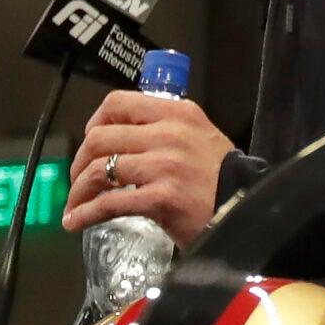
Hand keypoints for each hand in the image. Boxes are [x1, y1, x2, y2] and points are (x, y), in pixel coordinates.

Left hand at [59, 92, 235, 246]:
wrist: (249, 209)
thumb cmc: (223, 179)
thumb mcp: (199, 137)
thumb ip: (166, 129)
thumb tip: (123, 137)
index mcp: (177, 112)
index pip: (118, 103)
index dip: (94, 121)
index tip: (90, 141)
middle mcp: (169, 133)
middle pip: (100, 137)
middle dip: (80, 161)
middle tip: (79, 178)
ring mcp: (164, 165)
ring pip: (98, 169)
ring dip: (79, 190)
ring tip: (75, 204)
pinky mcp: (161, 197)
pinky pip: (109, 202)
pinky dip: (85, 213)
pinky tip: (77, 221)